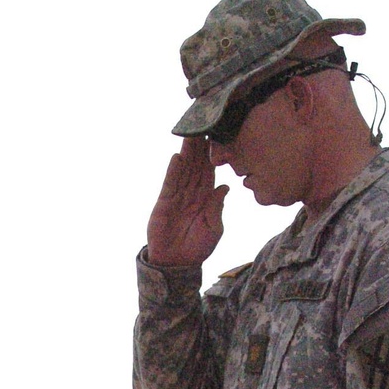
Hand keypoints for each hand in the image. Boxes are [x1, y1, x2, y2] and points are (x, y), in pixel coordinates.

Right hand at [146, 136, 228, 266]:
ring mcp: (177, 196)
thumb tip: (225, 186)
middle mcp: (191, 192)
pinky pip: (170, 184)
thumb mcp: (214, 229)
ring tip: (190, 134)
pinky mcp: (164, 203)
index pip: (210, 170)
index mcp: (206, 197)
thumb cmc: (197, 248)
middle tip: (204, 124)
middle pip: (196, 164)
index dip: (214, 153)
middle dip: (199, 146)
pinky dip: (173, 172)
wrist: (177, 264)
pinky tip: (177, 158)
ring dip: (187, 152)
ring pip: (183, 170)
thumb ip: (217, 208)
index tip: (218, 135)